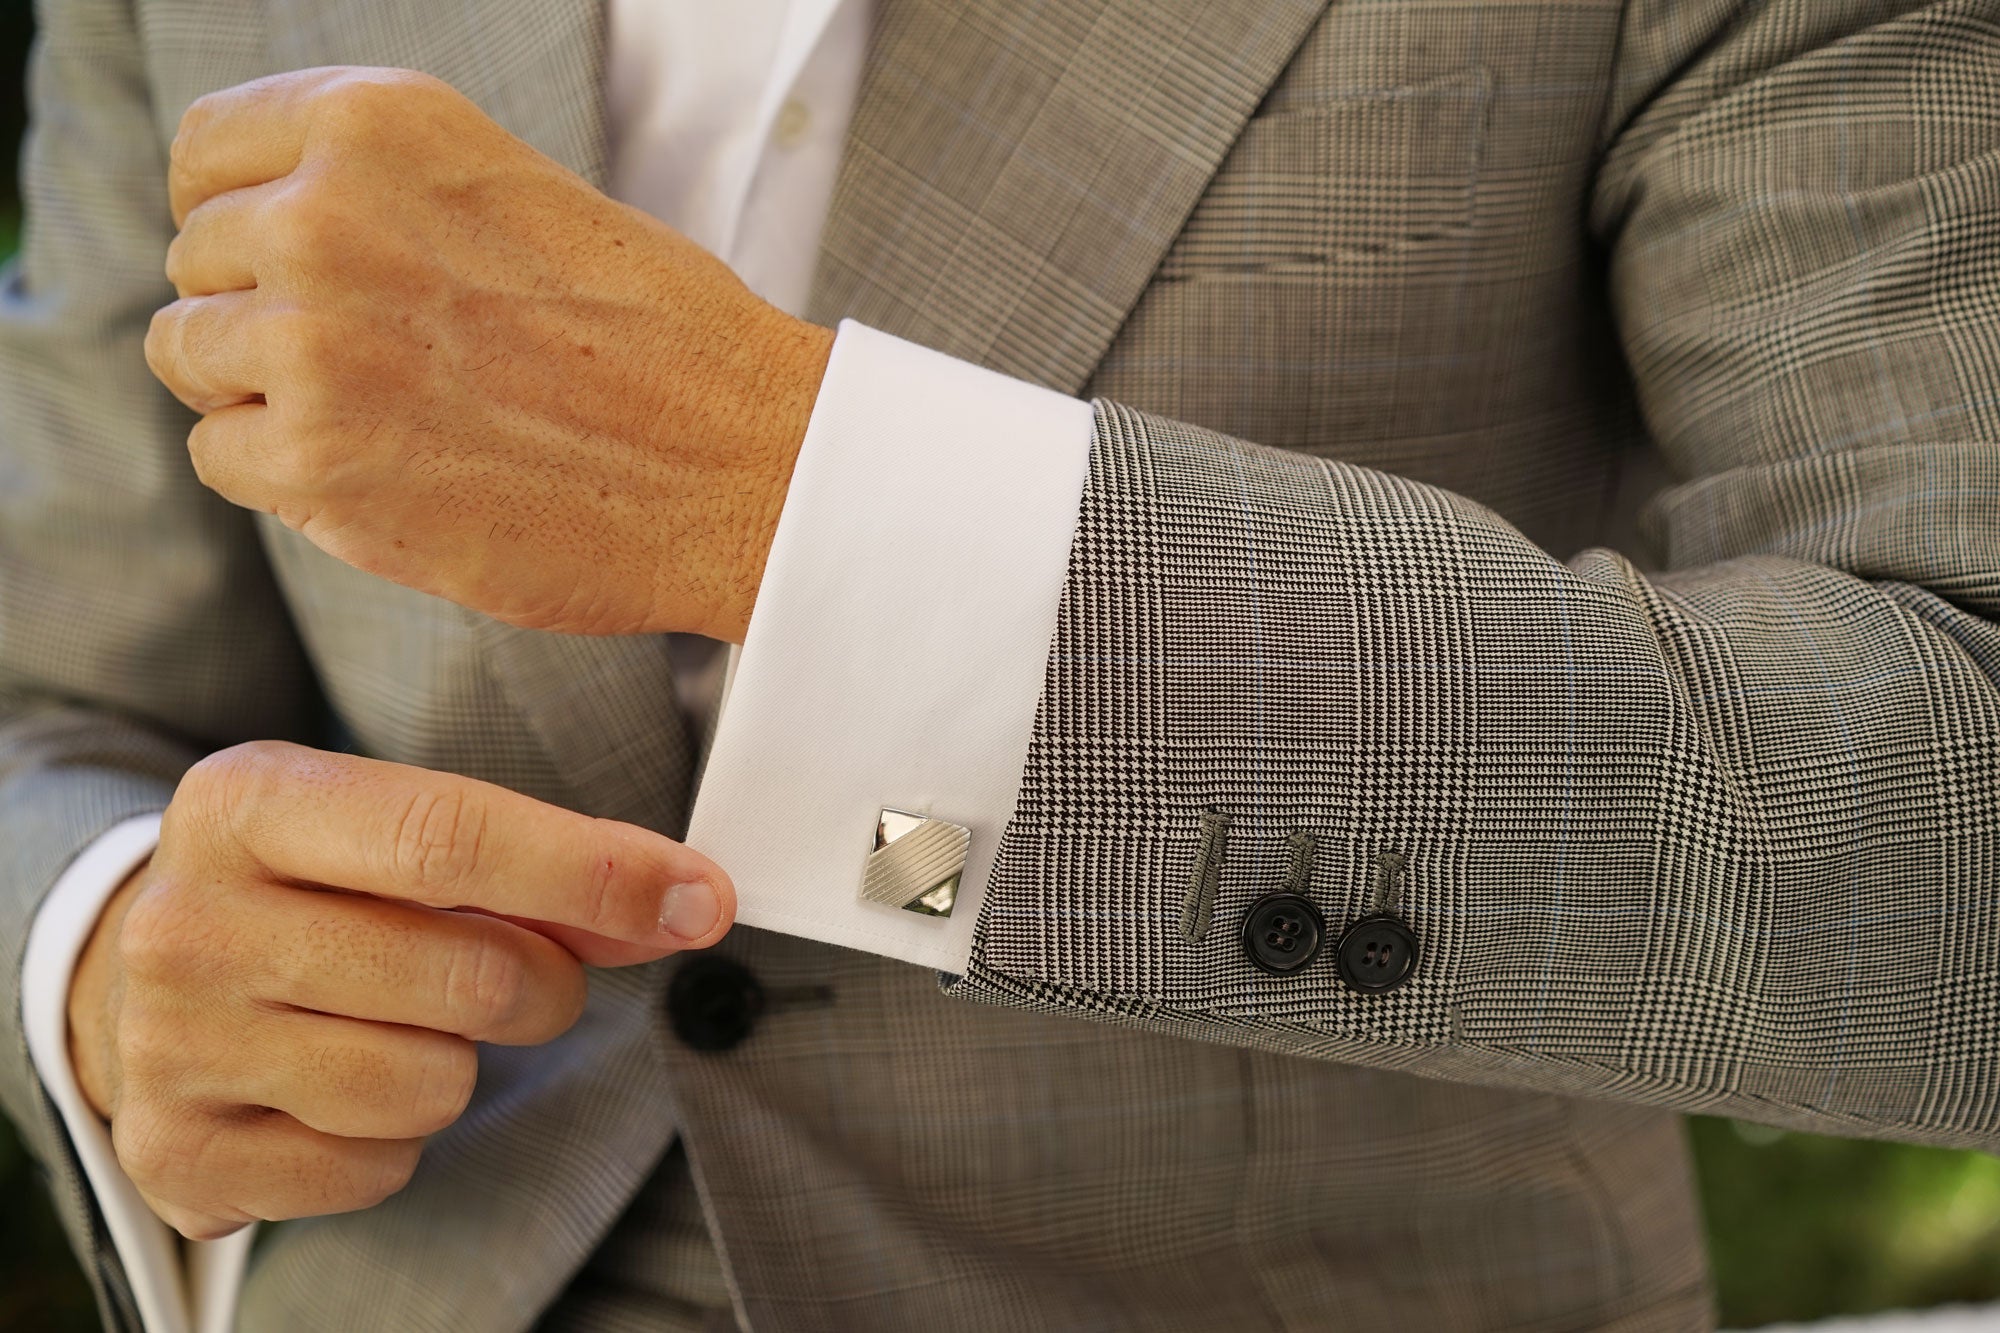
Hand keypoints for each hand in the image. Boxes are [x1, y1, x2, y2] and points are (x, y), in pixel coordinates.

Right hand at [64, 741, 733, 1238]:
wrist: (148, 973)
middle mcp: (190, 921)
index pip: (449, 837)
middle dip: (542, 985)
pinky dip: (393, 1141)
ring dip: (459, 1066)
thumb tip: (686, 904)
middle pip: (467, 975)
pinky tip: (342, 1085)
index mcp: (247, 803)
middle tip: (521, 975)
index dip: (593, 873)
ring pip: (427, 1086)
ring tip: (404, 1024)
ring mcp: (171, 1044)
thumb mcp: (404, 835)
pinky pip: (373, 1168)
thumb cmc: (317, 888)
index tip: (697, 897)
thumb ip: (548, 867)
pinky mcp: (178, 1154)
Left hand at [144, 67, 834, 641]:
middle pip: (198, 262)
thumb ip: (382, 193)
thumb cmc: (657, 337)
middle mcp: (326, 214)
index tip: (295, 266)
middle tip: (383, 362)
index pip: (207, 154)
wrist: (742, 462)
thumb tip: (263, 232)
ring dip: (268, 393)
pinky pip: (221, 455)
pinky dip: (287, 476)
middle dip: (265, 312)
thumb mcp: (515, 191)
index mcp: (379, 124)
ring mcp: (313, 341)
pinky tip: (386, 471)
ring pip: (190, 356)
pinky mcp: (318, 462)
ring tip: (387, 417)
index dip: (242, 217)